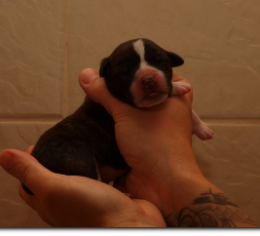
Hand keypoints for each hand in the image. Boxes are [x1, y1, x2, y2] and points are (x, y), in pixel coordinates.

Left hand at [0, 146, 165, 226]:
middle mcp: (67, 204)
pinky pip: (99, 178)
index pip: (27, 185)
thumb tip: (3, 155)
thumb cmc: (92, 212)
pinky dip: (98, 166)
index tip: (34, 146)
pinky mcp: (107, 195)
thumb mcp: (55, 188)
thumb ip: (31, 172)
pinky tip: (103, 156)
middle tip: (58, 142)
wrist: (131, 225)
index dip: (26, 165)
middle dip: (51, 161)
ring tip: (80, 145)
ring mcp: (88, 200)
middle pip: (51, 181)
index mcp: (49, 204)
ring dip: (76, 162)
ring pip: (76, 179)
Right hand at [79, 69, 202, 210]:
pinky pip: (127, 126)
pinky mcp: (143, 140)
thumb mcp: (127, 112)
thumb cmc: (155, 142)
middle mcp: (166, 108)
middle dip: (120, 91)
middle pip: (138, 92)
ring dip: (116, 109)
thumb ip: (105, 92)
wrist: (161, 184)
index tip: (112, 66)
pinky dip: (115, 123)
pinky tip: (99, 118)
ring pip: (132, 110)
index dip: (132, 68)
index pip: (151, 72)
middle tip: (100, 83)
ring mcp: (155, 125)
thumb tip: (85, 74)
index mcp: (174, 94)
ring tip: (95, 99)